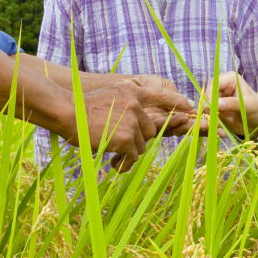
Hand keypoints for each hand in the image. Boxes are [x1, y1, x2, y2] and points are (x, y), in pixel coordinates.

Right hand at [68, 78, 196, 171]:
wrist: (67, 112)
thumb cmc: (82, 108)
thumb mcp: (109, 96)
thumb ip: (126, 103)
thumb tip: (139, 120)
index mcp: (131, 91)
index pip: (161, 95)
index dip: (177, 102)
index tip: (190, 107)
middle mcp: (135, 104)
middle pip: (150, 130)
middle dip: (139, 139)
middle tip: (120, 144)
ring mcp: (132, 121)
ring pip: (142, 145)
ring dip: (130, 152)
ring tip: (113, 155)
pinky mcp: (126, 138)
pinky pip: (133, 157)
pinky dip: (125, 164)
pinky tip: (114, 165)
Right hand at [211, 72, 257, 138]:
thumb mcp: (248, 105)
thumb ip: (231, 103)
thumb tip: (213, 104)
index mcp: (229, 79)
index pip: (214, 84)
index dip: (210, 95)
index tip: (209, 108)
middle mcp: (221, 88)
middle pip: (207, 96)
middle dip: (208, 109)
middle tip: (211, 121)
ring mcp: (218, 100)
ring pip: (206, 108)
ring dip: (209, 119)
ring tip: (219, 129)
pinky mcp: (216, 112)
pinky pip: (209, 117)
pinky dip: (213, 125)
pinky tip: (221, 132)